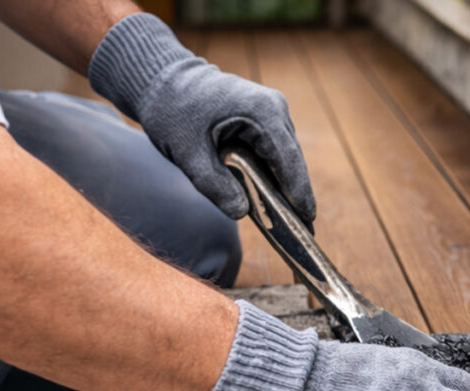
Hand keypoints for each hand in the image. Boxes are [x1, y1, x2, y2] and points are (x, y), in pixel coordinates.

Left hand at [88, 13, 314, 220]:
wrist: (162, 80)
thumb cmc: (172, 112)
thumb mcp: (187, 153)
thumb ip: (214, 185)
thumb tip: (241, 212)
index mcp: (261, 112)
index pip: (288, 160)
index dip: (299, 192)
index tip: (307, 220)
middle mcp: (274, 108)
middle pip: (291, 160)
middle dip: (295, 194)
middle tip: (302, 231)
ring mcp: (272, 110)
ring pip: (285, 157)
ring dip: (284, 185)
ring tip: (290, 220)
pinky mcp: (264, 117)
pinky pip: (274, 151)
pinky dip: (273, 173)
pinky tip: (272, 198)